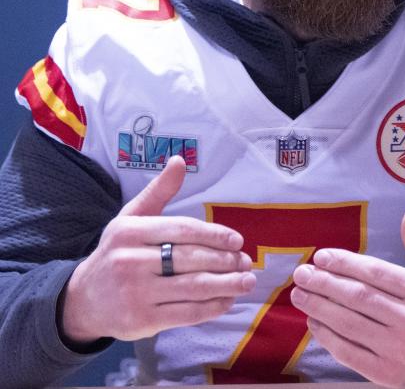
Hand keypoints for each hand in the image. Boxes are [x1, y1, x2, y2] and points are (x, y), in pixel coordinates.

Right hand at [60, 156, 255, 343]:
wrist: (82, 300)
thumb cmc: (118, 253)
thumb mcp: (131, 218)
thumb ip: (158, 191)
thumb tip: (180, 160)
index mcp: (129, 232)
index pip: (183, 230)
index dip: (215, 235)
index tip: (237, 241)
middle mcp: (129, 261)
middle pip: (191, 259)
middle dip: (226, 261)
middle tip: (247, 263)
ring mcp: (135, 293)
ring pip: (193, 287)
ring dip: (227, 285)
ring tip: (247, 281)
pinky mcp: (142, 321)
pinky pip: (186, 314)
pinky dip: (212, 307)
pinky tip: (228, 300)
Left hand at [291, 205, 404, 387]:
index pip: (377, 274)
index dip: (346, 263)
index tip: (321, 256)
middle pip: (359, 298)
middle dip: (325, 284)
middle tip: (302, 273)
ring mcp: (397, 349)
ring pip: (350, 324)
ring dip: (319, 308)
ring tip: (300, 294)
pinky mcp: (384, 372)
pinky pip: (348, 352)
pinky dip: (327, 337)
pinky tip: (313, 322)